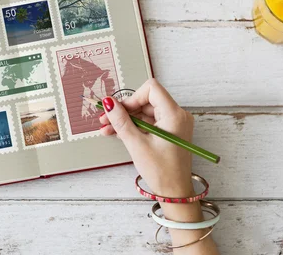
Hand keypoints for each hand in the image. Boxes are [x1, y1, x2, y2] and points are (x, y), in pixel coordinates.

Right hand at [99, 79, 193, 197]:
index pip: (151, 89)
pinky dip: (134, 126)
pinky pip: (149, 122)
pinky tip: (118, 133)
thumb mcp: (136, 144)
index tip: (118, 110)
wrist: (174, 192)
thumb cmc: (161, 171)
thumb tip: (109, 103)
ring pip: (145, 112)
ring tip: (107, 129)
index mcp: (174, 115)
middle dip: (125, 110)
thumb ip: (121, 121)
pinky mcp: (169, 132)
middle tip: (105, 119)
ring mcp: (174, 124)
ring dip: (126, 119)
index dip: (132, 97)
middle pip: (146, 101)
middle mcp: (177, 115)